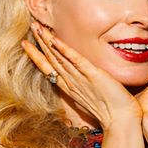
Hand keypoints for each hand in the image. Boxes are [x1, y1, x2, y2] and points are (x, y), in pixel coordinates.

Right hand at [21, 22, 142, 129]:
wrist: (121, 121)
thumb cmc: (111, 111)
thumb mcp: (92, 97)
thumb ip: (85, 86)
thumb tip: (85, 77)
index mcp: (70, 88)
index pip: (49, 69)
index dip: (37, 55)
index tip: (26, 44)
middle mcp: (71, 83)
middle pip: (51, 59)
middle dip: (40, 42)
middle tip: (32, 26)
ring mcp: (80, 79)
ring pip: (59, 58)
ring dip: (47, 41)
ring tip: (38, 27)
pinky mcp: (93, 76)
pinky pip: (76, 61)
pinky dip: (65, 50)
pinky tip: (56, 40)